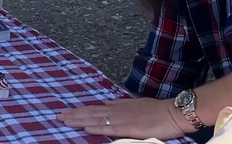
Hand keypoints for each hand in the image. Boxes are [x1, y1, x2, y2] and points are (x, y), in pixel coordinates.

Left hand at [57, 98, 188, 139]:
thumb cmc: (158, 111)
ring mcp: (123, 119)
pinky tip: (86, 128)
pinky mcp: (130, 128)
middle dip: (74, 115)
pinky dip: (97, 128)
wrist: (174, 113)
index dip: (79, 111)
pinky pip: (110, 128)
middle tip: (57, 116)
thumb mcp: (136, 104)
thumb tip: (106, 103)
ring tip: (65, 121)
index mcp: (119, 106)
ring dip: (79, 120)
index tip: (66, 112)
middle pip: (91, 113)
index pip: (94, 109)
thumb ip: (120, 105)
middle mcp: (117, 111)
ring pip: (96, 119)